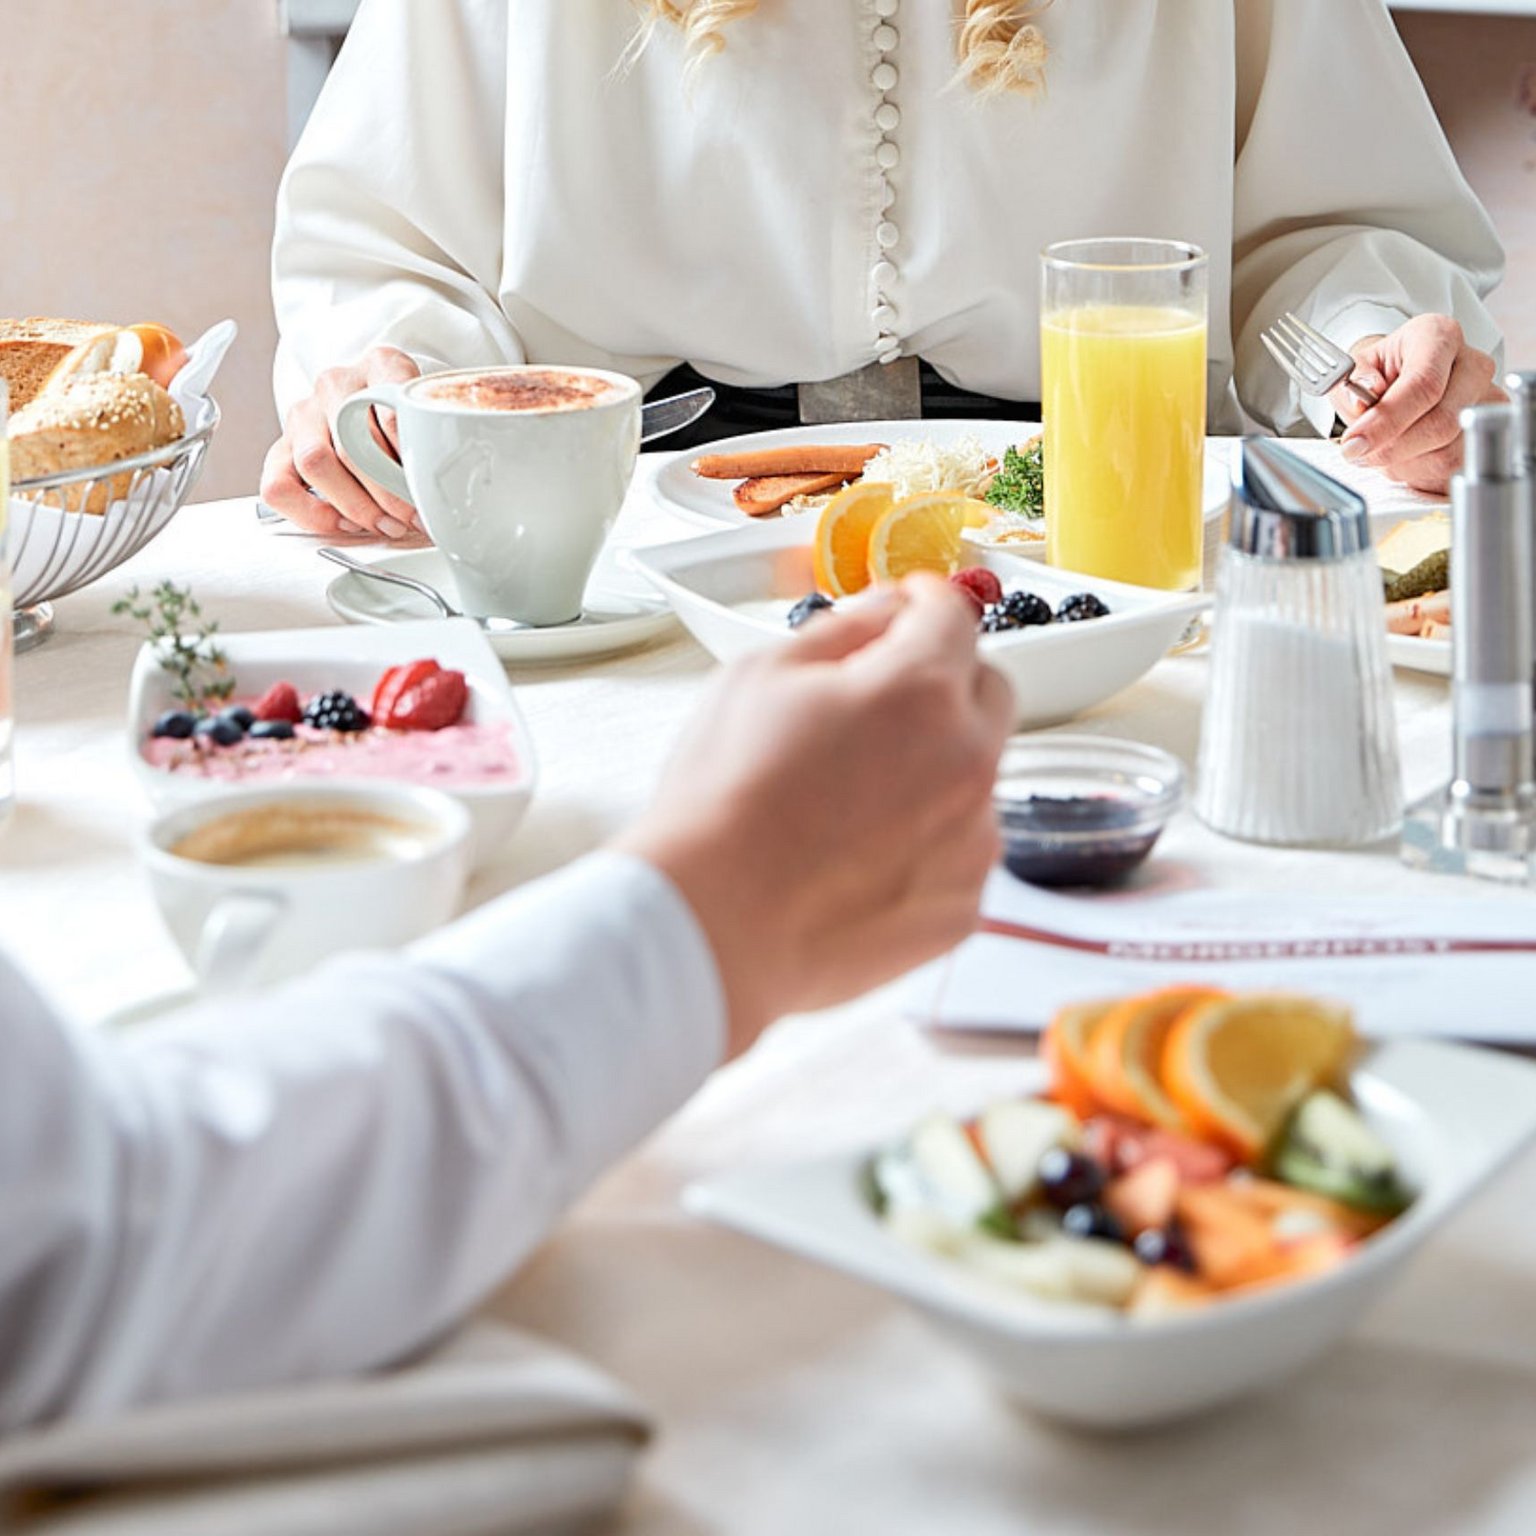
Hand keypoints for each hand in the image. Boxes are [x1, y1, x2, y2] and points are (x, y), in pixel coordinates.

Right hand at [260, 347, 421, 538]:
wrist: (370, 398)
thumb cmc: (406, 413)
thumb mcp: (430, 409)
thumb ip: (438, 431)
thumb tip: (446, 487)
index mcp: (380, 365)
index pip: (390, 404)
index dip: (405, 447)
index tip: (425, 479)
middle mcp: (335, 384)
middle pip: (352, 442)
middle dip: (387, 492)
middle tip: (413, 517)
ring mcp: (304, 415)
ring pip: (316, 462)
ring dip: (356, 505)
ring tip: (386, 524)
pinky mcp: (282, 449)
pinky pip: (279, 487)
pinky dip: (313, 514)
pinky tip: (345, 523)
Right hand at [617, 576, 1014, 1059]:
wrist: (712, 922)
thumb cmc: (723, 803)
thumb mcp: (761, 676)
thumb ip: (843, 629)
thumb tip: (885, 611)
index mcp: (920, 691)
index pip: (954, 616)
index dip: (926, 602)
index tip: (912, 607)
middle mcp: (967, 761)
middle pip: (987, 692)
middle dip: (942, 683)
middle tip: (878, 703)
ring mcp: (973, 840)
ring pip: (976, 777)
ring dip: (935, 768)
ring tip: (851, 800)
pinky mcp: (963, 905)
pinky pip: (962, 851)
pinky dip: (928, 842)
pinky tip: (859, 855)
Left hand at [1332, 316, 1503, 493]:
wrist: (1399, 378)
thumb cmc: (1380, 372)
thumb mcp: (1355, 370)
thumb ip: (1352, 383)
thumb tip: (1361, 397)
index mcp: (1438, 337)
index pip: (1423, 384)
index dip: (1387, 421)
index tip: (1354, 443)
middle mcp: (1472, 364)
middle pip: (1441, 423)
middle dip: (1393, 449)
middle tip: (1358, 453)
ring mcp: (1487, 399)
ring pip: (1447, 452)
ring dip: (1404, 464)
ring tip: (1383, 449)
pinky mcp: (1490, 430)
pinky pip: (1453, 467)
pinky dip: (1419, 473)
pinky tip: (1403, 456)